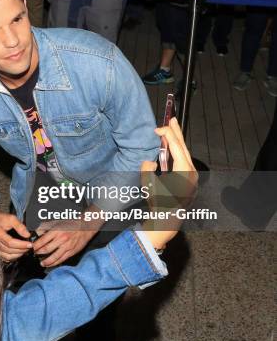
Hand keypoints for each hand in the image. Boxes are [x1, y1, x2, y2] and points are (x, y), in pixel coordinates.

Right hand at [0, 210, 31, 261]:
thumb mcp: (11, 218)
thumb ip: (20, 226)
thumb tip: (27, 235)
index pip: (10, 243)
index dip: (21, 245)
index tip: (30, 244)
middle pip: (9, 250)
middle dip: (21, 250)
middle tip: (30, 247)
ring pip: (6, 256)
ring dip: (18, 254)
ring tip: (25, 250)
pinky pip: (4, 257)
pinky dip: (12, 257)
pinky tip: (18, 253)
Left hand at [32, 223, 94, 266]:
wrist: (85, 226)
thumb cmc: (71, 223)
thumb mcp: (57, 222)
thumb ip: (47, 227)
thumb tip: (37, 232)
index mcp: (57, 231)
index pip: (43, 240)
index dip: (36, 245)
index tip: (32, 247)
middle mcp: (61, 239)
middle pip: (47, 249)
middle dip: (39, 253)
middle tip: (35, 254)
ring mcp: (67, 246)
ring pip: (54, 257)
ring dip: (46, 261)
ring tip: (41, 263)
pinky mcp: (72, 251)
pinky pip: (62, 259)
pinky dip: (55, 263)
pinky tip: (50, 264)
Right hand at [140, 117, 197, 250]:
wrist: (167, 221)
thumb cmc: (157, 204)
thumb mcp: (148, 184)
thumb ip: (147, 168)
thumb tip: (151, 161)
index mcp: (184, 171)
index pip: (176, 147)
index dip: (167, 135)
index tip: (157, 129)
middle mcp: (191, 172)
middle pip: (183, 147)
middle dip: (176, 132)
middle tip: (172, 119)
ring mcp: (193, 177)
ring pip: (185, 153)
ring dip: (177, 141)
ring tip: (172, 129)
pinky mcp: (190, 180)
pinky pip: (184, 160)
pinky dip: (178, 151)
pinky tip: (173, 147)